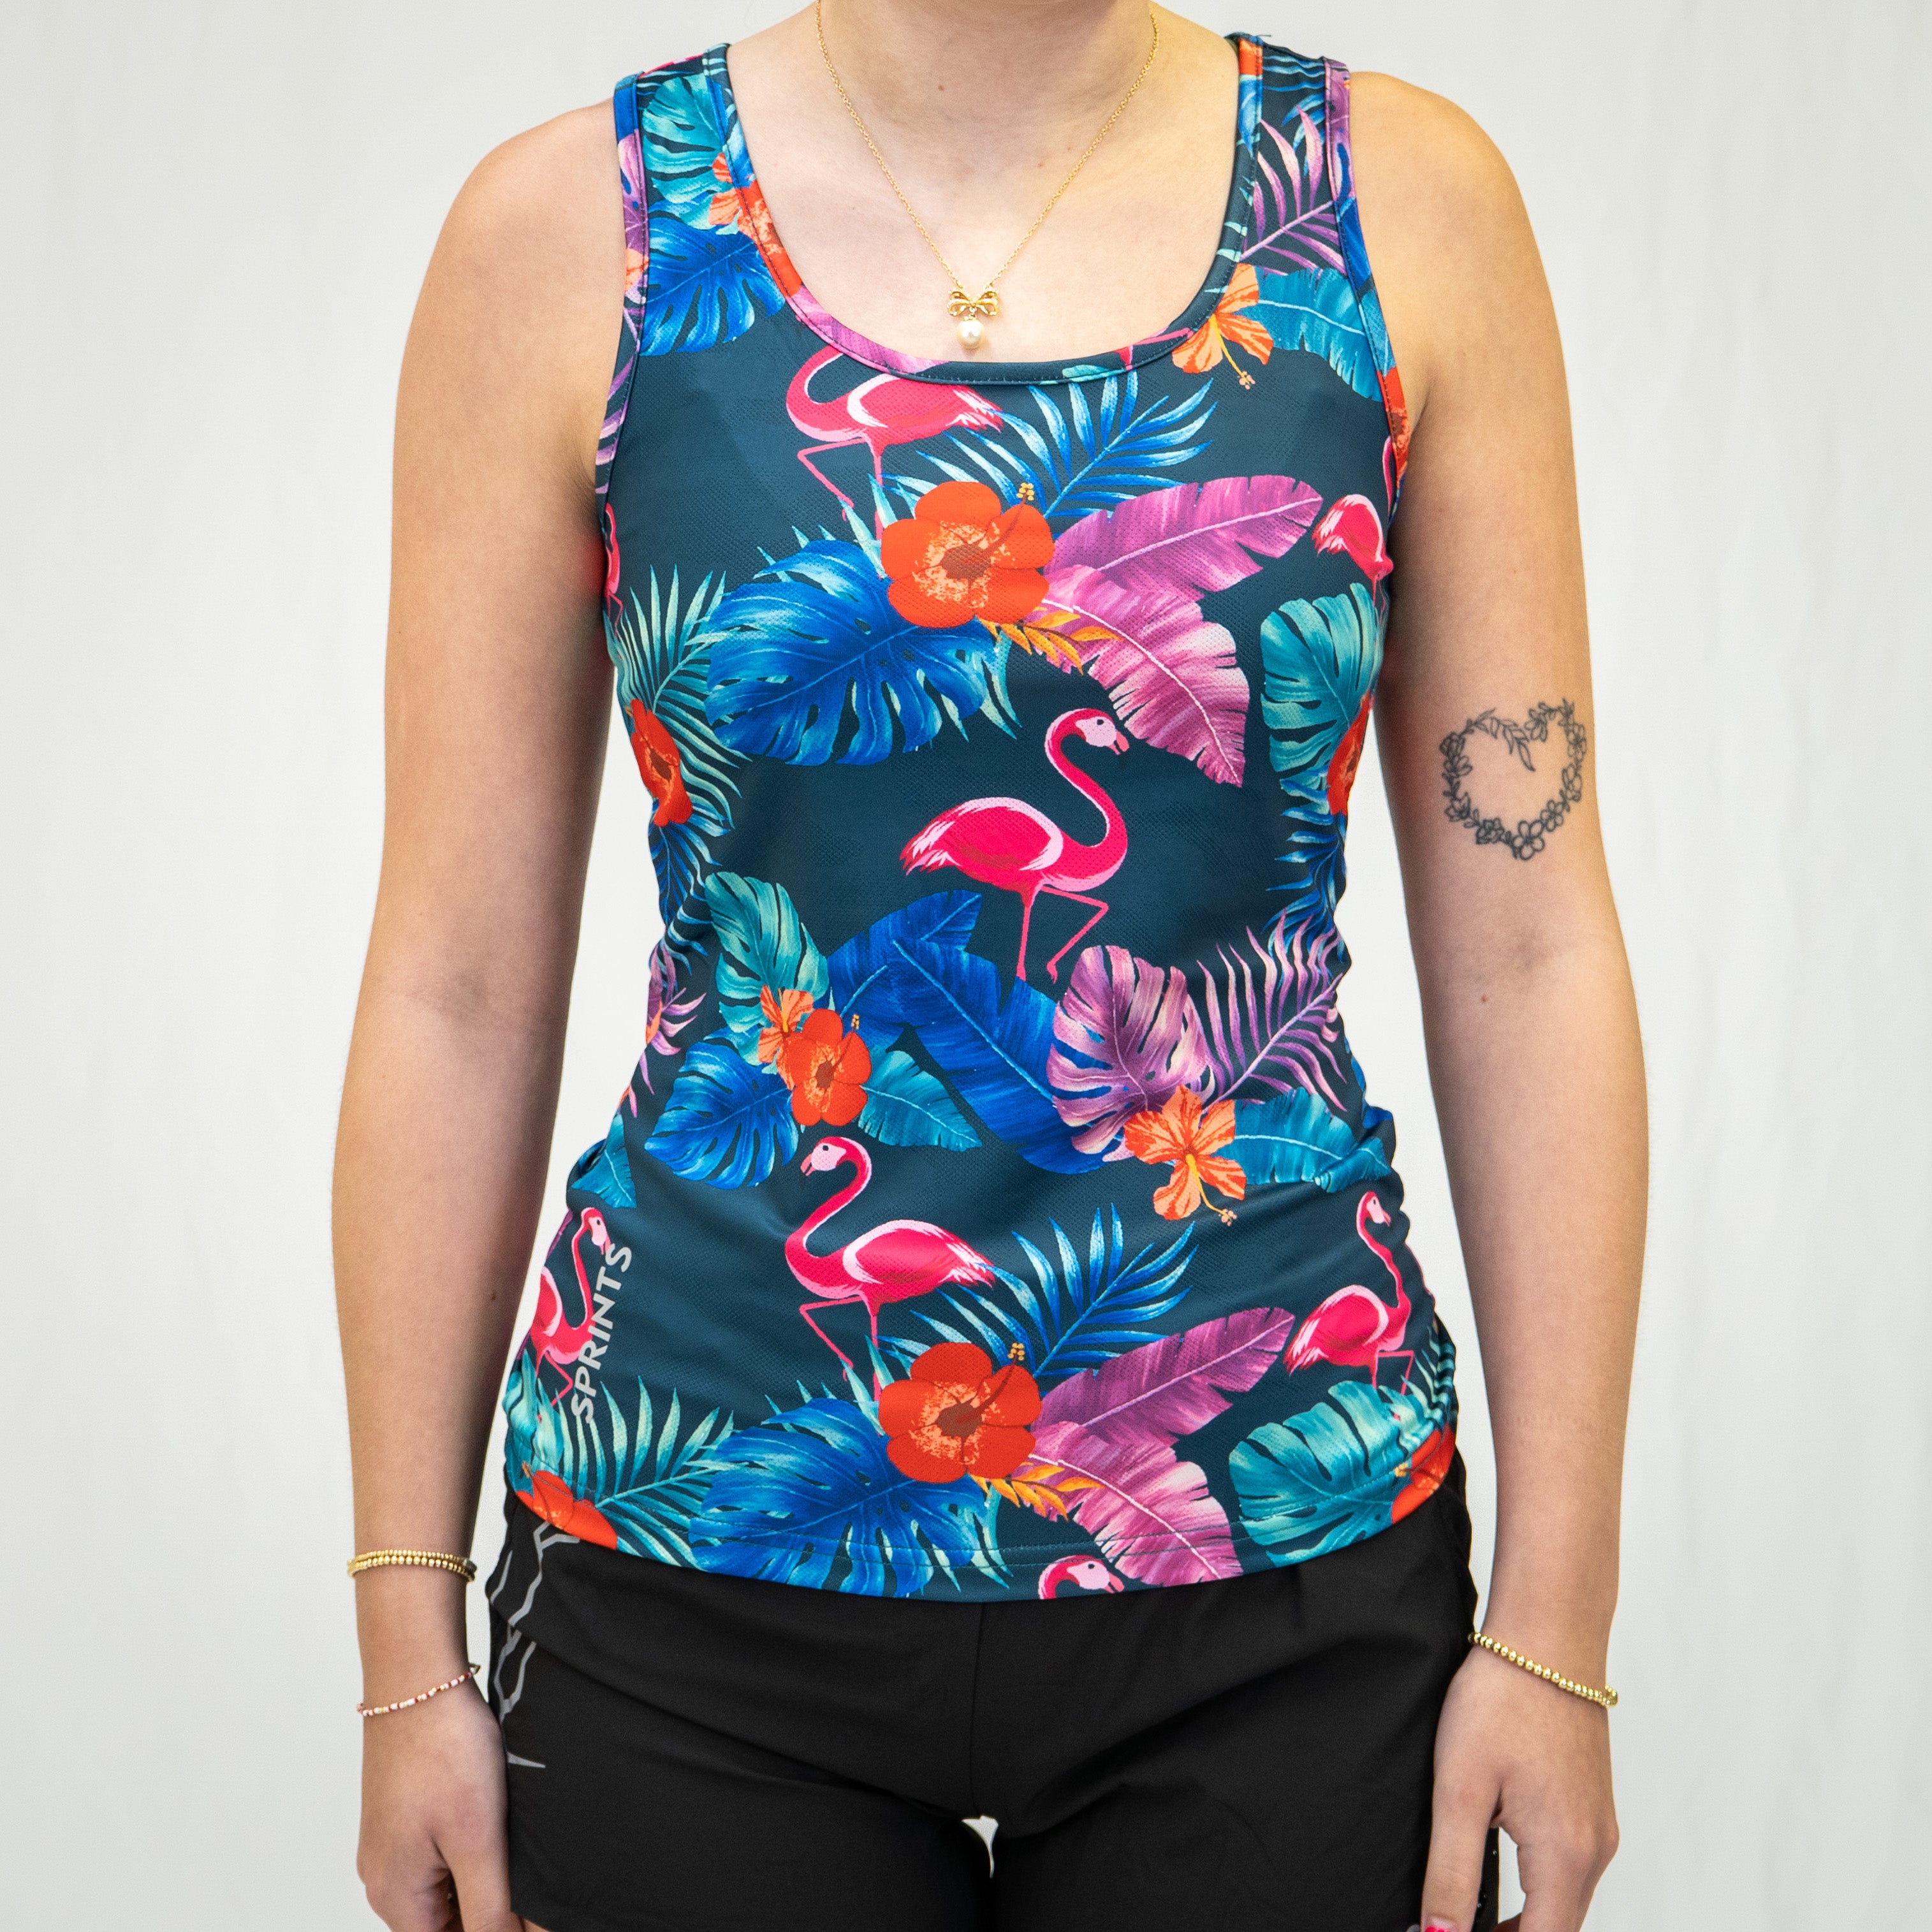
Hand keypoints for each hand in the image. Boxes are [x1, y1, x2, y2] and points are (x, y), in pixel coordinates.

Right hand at [357, 1674, 525, 1931]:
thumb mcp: (478, 1839)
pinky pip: (440, 1859)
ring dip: (483, 1885)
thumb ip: (490, 1908)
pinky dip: (472, 1856)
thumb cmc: (444, 1752)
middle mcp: (384, 1880)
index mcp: (395, 1897)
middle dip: (490, 1913)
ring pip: (445, 1893)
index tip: (528, 1915)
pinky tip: (500, 1828)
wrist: (418, 1680)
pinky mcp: (404, 1820)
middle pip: (445, 1926)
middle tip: (530, 1883)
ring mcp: (391, 1849)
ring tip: (516, 1849)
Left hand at [1419, 1643, 1617, 1931]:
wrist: (1547, 1636)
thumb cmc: (1502, 1701)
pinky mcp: (1592, 1805)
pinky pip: (1568, 1868)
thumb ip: (1453, 1870)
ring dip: (1523, 1920)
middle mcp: (1596, 1850)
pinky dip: (1537, 1887)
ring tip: (1465, 1915)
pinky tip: (1497, 1871)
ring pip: (1563, 1901)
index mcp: (1567, 1856)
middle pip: (1557, 1930)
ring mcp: (1600, 1827)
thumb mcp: (1460, 1789)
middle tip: (1450, 1929)